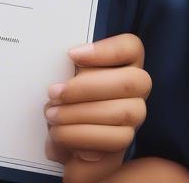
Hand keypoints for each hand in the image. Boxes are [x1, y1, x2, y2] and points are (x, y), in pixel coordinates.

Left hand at [44, 34, 150, 181]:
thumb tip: (70, 62)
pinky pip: (113, 140)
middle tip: (55, 92)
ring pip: (122, 112)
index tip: (72, 55)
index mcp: (124, 63)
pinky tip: (62, 132)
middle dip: (86, 88)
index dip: (106, 50)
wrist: (65, 136)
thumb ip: (72, 65)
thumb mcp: (67, 76)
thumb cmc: (67, 98)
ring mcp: (134, 116)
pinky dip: (82, 136)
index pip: (131, 47)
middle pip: (129, 82)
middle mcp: (136, 89)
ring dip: (79, 114)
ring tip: (52, 114)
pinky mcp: (124, 142)